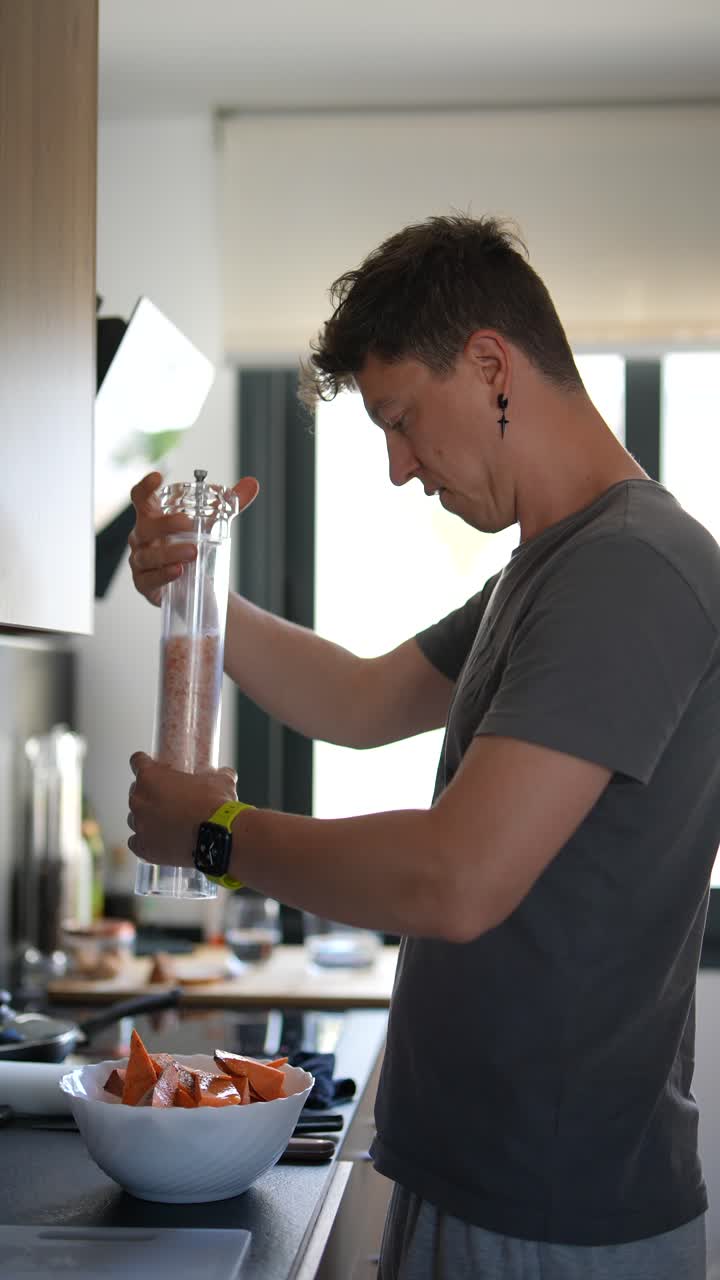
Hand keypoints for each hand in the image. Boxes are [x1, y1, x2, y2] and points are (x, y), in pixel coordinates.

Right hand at [128, 471, 259, 605]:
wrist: (192, 584)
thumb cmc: (192, 545)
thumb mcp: (211, 524)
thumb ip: (230, 504)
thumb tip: (252, 483)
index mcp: (153, 517)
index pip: (141, 498)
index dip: (145, 487)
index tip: (158, 477)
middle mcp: (142, 537)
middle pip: (146, 526)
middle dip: (166, 523)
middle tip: (189, 524)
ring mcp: (140, 561)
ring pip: (148, 555)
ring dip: (170, 552)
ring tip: (193, 552)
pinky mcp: (144, 584)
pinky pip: (149, 579)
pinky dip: (163, 575)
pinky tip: (178, 571)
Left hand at [128, 752, 237, 864]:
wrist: (218, 838)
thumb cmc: (214, 805)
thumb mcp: (220, 781)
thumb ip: (219, 774)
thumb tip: (226, 774)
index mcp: (151, 777)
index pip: (137, 761)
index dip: (145, 763)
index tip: (152, 768)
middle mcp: (139, 800)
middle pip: (136, 791)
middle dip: (149, 793)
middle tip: (168, 798)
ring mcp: (139, 825)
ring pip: (135, 817)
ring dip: (147, 817)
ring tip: (166, 822)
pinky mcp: (143, 847)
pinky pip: (136, 841)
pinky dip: (145, 840)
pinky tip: (159, 840)